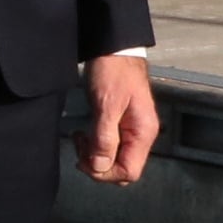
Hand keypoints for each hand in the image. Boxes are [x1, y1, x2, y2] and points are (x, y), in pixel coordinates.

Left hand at [80, 54, 159, 183]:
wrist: (113, 49)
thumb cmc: (113, 71)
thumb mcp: (107, 105)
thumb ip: (105, 138)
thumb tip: (100, 166)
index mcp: (143, 133)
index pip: (129, 172)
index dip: (105, 173)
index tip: (84, 159)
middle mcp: (141, 135)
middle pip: (122, 168)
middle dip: (98, 165)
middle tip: (80, 147)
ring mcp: (131, 129)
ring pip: (113, 158)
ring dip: (94, 154)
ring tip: (79, 138)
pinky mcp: (120, 123)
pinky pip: (109, 145)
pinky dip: (94, 144)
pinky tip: (84, 134)